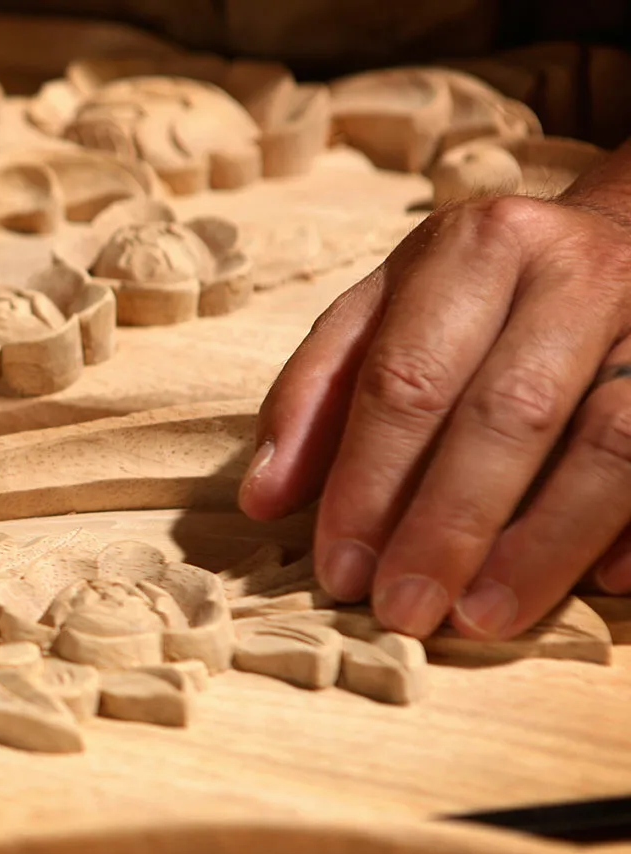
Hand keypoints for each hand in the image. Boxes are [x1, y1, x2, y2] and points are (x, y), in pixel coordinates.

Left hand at [240, 177, 630, 639]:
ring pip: (614, 442)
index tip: (341, 569)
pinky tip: (602, 585)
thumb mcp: (384, 310)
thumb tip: (262, 498)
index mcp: (477, 250)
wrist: (629, 233)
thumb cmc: (479, 295)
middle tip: (405, 610)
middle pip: (509, 412)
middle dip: (448, 525)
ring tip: (482, 618)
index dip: (369, 481)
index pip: (408, 377)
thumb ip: (316, 396)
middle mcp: (577, 273)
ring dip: (544, 545)